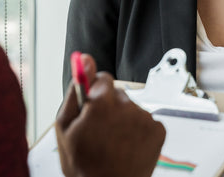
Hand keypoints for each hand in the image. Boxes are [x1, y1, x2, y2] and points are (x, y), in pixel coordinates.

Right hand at [55, 54, 165, 176]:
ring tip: (113, 143)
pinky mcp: (158, 130)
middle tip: (99, 132)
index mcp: (102, 101)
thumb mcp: (64, 126)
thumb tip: (84, 59)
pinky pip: (145, 120)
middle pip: (117, 94)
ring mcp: (145, 118)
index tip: (92, 106)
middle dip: (108, 107)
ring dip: (123, 120)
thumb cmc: (83, 163)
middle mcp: (127, 104)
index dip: (95, 93)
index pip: (103, 77)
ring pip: (131, 108)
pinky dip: (138, 131)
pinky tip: (127, 146)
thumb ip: (75, 88)